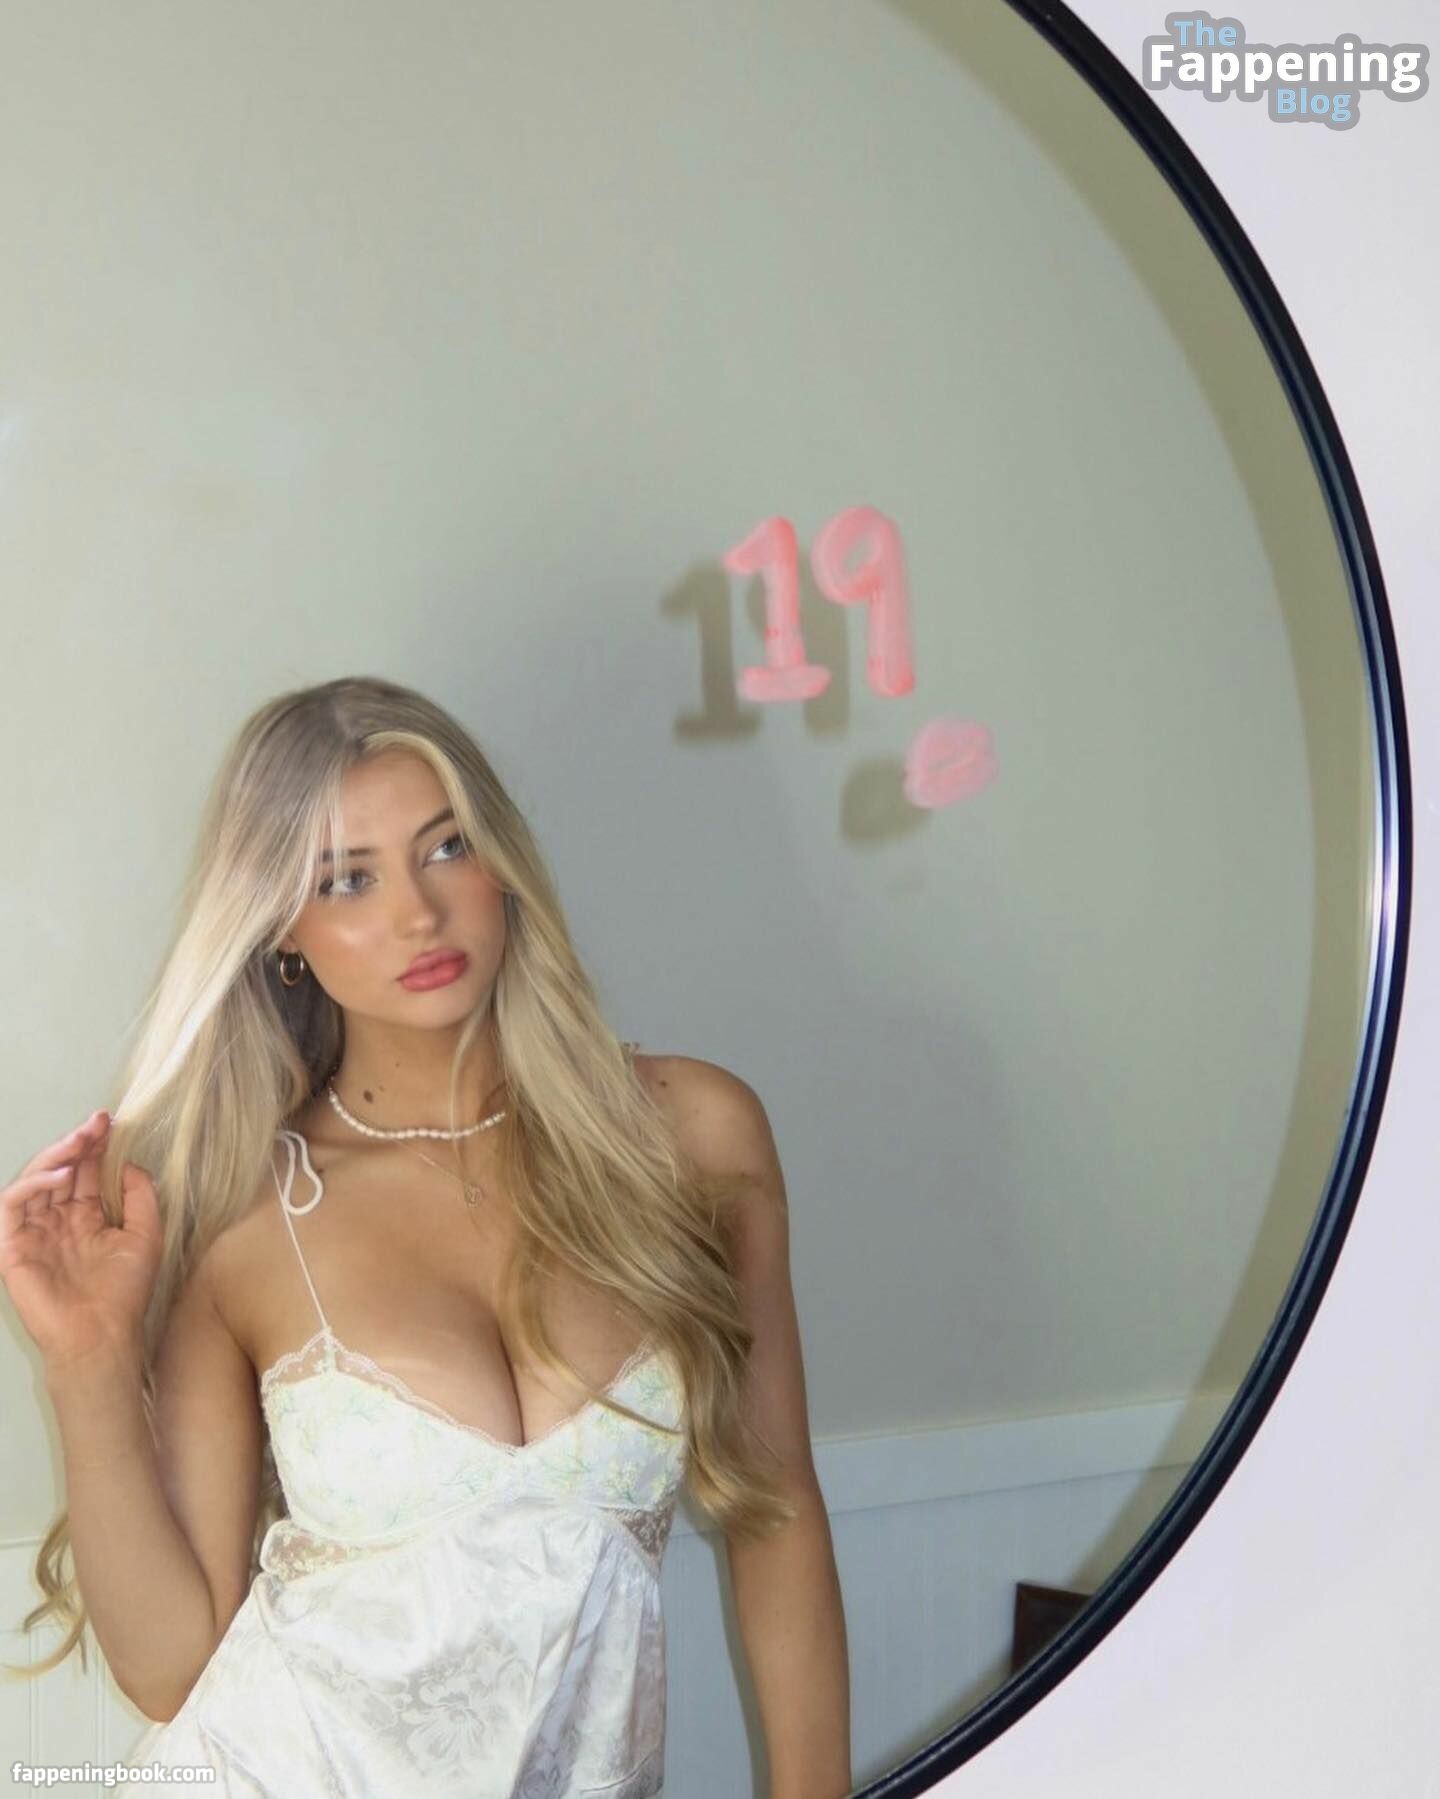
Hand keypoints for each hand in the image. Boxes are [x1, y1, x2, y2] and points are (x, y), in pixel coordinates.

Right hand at [0, 1112, 162, 1372]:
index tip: (109, 1121)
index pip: (85, 1173)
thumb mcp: (145, 1234)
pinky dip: (32, 1185)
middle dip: (76, 1143)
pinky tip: (59, 1177)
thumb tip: (129, 1162)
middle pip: (59, 1171)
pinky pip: (12, 1206)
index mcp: (85, 1220)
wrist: (101, 1336)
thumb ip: (140, 1196)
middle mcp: (57, 1223)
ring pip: (33, 1181)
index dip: (95, 1146)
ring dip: (55, 1157)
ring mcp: (33, 1234)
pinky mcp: (12, 1247)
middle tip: (96, 1123)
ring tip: (80, 1142)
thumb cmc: (124, 1293)